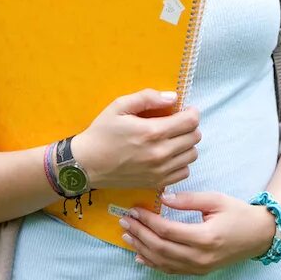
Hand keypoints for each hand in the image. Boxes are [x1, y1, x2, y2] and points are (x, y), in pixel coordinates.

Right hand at [73, 89, 200, 188]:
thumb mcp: (119, 106)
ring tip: (173, 139)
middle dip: (190, 126)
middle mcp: (160, 153)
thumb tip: (173, 97)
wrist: (85, 165)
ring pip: (192, 155)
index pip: (191, 122)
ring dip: (187, 144)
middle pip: (195, 137)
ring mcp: (159, 171)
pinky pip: (183, 172)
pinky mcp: (156, 183)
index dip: (192, 112)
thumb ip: (147, 98)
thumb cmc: (102, 133)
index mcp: (153, 132)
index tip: (185, 110)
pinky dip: (181, 162)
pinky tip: (169, 155)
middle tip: (177, 123)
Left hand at [122, 191, 276, 273]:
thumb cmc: (238, 213)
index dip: (147, 220)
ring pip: (162, 261)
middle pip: (160, 247)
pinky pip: (170, 270)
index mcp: (205, 237)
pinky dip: (152, 262)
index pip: (167, 230)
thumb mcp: (216, 200)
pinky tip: (140, 254)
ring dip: (141, 248)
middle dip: (139, 233)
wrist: (258, 235)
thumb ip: (189, 200)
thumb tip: (164, 197)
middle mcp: (200, 256)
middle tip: (125, 221)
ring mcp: (198, 267)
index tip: (134, 209)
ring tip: (128, 235)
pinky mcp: (198, 271)